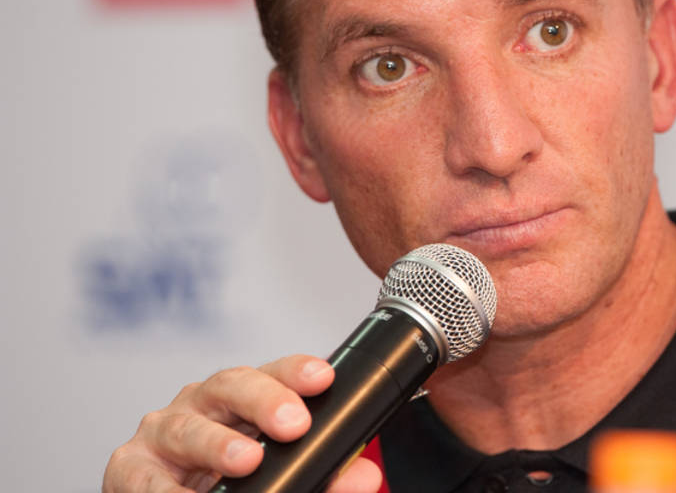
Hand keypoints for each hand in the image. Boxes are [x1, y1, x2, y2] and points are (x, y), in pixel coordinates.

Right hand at [101, 354, 382, 492]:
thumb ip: (326, 475)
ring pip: (187, 427)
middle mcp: (202, 405)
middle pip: (231, 385)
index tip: (324, 378)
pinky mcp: (130, 469)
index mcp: (243, 401)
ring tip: (247, 460)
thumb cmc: (232, 482)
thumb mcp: (283, 474)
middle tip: (293, 424)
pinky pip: (144, 478)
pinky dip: (166, 490)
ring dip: (217, 444)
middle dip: (263, 400)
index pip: (274, 373)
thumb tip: (367, 475)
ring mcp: (162, 433)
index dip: (297, 371)